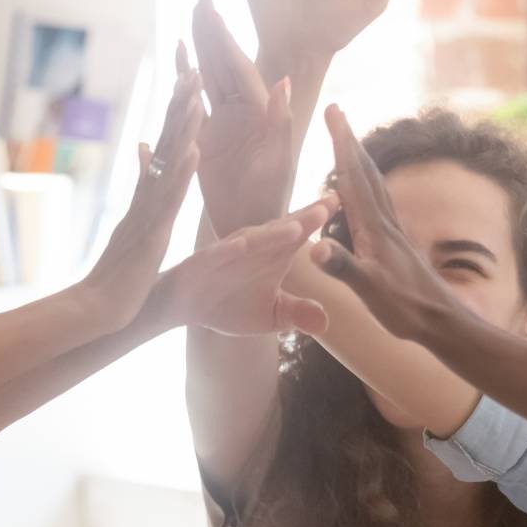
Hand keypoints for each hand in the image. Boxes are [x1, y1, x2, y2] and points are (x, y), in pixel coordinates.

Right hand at [77, 66, 205, 331]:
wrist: (97, 311)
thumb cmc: (118, 279)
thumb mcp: (133, 232)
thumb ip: (139, 199)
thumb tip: (142, 163)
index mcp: (146, 199)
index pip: (165, 149)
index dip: (177, 116)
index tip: (188, 83)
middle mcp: (145, 197)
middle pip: (165, 143)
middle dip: (179, 105)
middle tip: (193, 67)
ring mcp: (147, 212)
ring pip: (168, 161)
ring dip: (183, 125)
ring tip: (196, 92)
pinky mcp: (152, 232)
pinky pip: (170, 198)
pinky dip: (182, 172)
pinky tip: (195, 148)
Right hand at [152, 197, 332, 335]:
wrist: (184, 307)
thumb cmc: (229, 303)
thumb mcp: (270, 314)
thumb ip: (297, 314)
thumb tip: (326, 324)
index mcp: (274, 254)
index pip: (300, 233)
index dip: (319, 217)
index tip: (341, 201)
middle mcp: (254, 246)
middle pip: (282, 230)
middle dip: (304, 218)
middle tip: (329, 205)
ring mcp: (229, 252)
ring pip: (253, 240)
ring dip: (273, 234)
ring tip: (296, 228)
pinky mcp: (204, 262)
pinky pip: (217, 254)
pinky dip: (228, 249)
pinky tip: (241, 246)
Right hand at [185, 0, 293, 236]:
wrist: (257, 227)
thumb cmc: (273, 199)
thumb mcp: (280, 161)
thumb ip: (281, 121)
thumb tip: (283, 82)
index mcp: (259, 112)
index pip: (238, 66)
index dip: (223, 37)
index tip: (210, 7)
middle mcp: (242, 113)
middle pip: (222, 64)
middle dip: (211, 31)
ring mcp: (224, 125)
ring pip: (208, 78)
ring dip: (198, 51)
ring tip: (187, 21)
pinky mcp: (209, 141)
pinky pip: (194, 104)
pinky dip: (185, 83)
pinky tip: (179, 62)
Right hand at [309, 104, 459, 342]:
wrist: (442, 323)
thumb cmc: (406, 310)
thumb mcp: (369, 290)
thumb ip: (343, 267)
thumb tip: (314, 247)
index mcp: (374, 228)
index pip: (353, 177)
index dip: (341, 143)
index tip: (332, 111)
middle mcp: (385, 222)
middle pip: (364, 171)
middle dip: (348, 139)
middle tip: (336, 111)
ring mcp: (392, 232)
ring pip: (373, 184)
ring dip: (358, 159)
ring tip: (347, 140)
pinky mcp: (395, 244)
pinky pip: (377, 203)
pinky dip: (367, 185)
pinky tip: (366, 190)